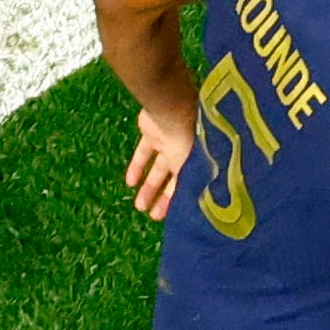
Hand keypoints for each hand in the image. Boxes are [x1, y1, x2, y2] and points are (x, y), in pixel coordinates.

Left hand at [123, 104, 194, 218]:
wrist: (173, 112)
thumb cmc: (189, 141)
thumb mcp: (195, 166)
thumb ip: (192, 184)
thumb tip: (197, 207)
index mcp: (200, 159)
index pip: (191, 184)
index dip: (182, 201)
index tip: (174, 218)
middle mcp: (186, 152)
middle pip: (173, 179)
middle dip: (164, 198)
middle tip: (154, 216)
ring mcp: (168, 141)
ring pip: (157, 169)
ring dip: (149, 188)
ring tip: (139, 206)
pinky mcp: (152, 133)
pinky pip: (143, 154)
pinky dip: (137, 167)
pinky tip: (129, 183)